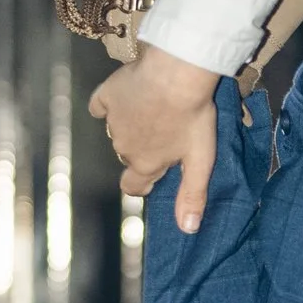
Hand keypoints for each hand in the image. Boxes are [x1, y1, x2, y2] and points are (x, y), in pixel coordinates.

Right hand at [91, 42, 220, 231]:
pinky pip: (102, 105)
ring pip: (118, 131)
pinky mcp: (107, 96)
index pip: (133, 186)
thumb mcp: (200, 160)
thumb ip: (191, 194)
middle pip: (128, 155)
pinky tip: (126, 94)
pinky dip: (111, 103)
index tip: (153, 173)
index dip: (142, 182)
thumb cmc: (192, 116)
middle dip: (143, 149)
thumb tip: (188, 229)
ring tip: (155, 107)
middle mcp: (123, 147)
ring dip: (132, 124)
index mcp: (145, 164)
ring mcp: (112, 121)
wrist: (175, 74)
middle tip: (166, 130)